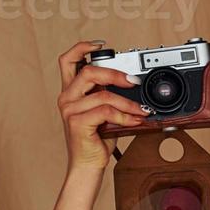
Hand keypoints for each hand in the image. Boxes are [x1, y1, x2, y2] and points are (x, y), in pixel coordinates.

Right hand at [56, 40, 151, 172]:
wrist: (87, 165)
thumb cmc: (96, 139)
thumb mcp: (104, 112)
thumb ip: (110, 96)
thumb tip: (135, 85)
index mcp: (71, 91)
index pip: (68, 60)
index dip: (82, 48)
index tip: (101, 45)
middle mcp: (67, 97)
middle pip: (88, 71)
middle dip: (115, 73)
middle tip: (134, 81)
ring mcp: (70, 110)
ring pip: (103, 94)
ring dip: (128, 103)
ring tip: (142, 110)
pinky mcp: (77, 122)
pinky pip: (106, 112)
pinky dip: (125, 116)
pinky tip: (135, 121)